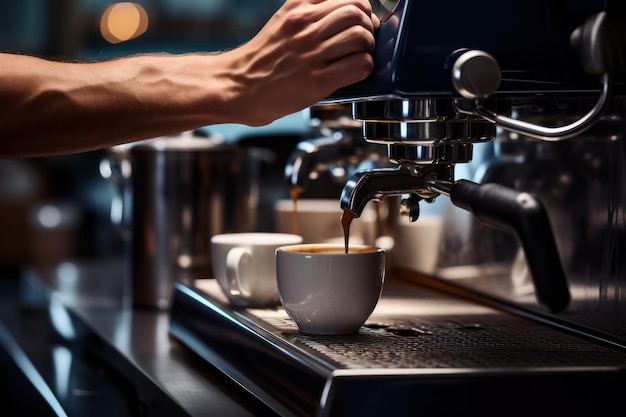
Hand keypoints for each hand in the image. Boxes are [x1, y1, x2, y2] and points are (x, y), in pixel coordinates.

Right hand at [225, 0, 379, 125]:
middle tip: (364, 39)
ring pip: (361, 35)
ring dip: (368, 47)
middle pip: (357, 11)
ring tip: (359, 55)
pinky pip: (359, 64)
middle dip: (368, 25)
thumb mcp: (283, 21)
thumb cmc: (263, 60)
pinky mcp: (317, 81)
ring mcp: (311, 54)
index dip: (362, 6)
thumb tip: (345, 11)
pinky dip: (365, 67)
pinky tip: (355, 71)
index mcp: (297, 8)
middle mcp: (304, 27)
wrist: (238, 87)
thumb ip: (309, 11)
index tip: (362, 18)